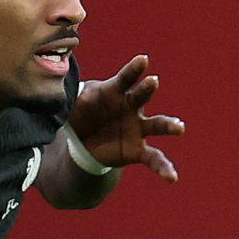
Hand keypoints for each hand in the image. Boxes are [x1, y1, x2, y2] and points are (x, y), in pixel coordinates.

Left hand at [66, 54, 183, 180]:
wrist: (85, 141)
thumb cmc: (82, 112)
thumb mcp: (73, 102)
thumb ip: (70, 94)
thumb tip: (59, 84)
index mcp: (116, 92)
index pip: (126, 78)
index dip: (134, 69)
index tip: (143, 60)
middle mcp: (132, 107)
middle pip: (142, 95)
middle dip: (147, 88)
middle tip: (153, 81)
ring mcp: (138, 128)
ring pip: (157, 125)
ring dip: (169, 125)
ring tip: (179, 128)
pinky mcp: (139, 150)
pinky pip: (154, 158)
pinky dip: (164, 168)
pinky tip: (172, 178)